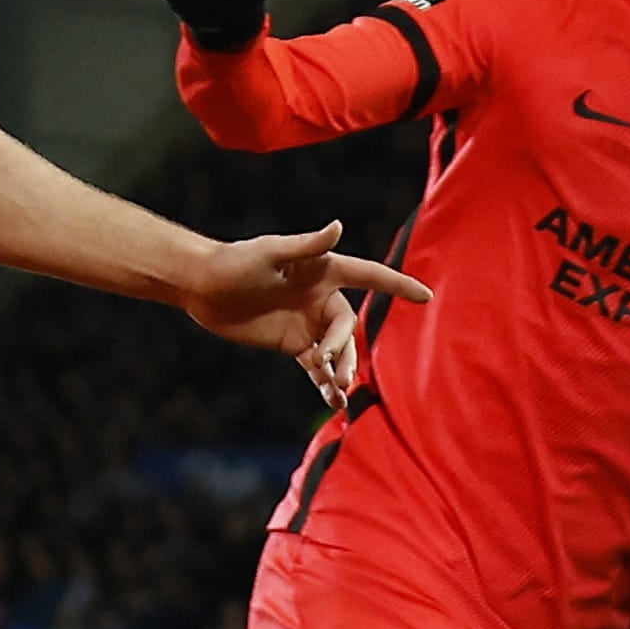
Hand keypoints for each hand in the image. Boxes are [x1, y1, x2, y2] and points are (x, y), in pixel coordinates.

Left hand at [179, 220, 430, 408]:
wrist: (204, 287)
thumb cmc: (236, 261)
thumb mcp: (271, 252)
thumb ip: (307, 245)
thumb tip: (338, 226)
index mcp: (323, 270)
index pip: (369, 276)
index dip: (397, 284)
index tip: (426, 297)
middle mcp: (321, 297)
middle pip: (350, 327)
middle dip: (348, 349)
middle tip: (337, 371)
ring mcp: (308, 323)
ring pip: (338, 350)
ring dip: (342, 371)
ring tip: (340, 393)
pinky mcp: (293, 344)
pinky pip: (317, 367)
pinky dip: (326, 384)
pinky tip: (334, 402)